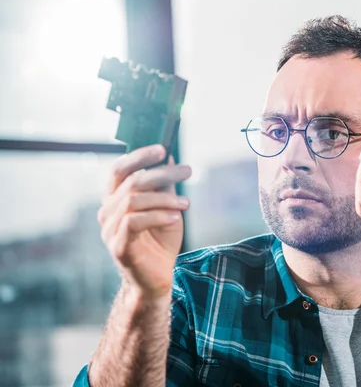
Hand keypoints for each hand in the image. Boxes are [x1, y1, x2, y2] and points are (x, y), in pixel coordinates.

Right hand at [97, 144, 191, 298]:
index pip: (120, 169)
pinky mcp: (118, 246)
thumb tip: (169, 157)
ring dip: (165, 199)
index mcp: (116, 199)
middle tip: (188, 171)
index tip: (163, 148)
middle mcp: (107, 211)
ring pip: (134, 201)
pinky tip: (175, 218)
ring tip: (186, 203)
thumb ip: (164, 186)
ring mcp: (109, 229)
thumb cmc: (161, 241)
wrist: (157, 278)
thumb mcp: (166, 208)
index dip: (139, 156)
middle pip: (132, 182)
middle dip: (162, 174)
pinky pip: (134, 222)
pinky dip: (157, 216)